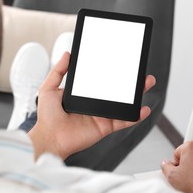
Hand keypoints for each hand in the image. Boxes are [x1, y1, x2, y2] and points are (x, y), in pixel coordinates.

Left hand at [28, 52, 155, 159]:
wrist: (50, 139)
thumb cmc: (47, 117)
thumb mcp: (49, 88)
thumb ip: (58, 71)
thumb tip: (67, 54)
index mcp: (82, 94)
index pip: (100, 81)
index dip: (111, 72)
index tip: (120, 62)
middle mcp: (94, 104)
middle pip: (116, 91)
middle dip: (129, 82)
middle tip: (139, 72)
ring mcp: (101, 115)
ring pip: (123, 104)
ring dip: (136, 95)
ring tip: (145, 84)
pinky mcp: (105, 127)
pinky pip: (123, 121)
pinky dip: (134, 116)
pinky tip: (143, 109)